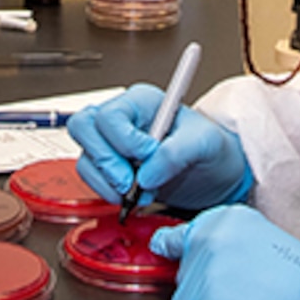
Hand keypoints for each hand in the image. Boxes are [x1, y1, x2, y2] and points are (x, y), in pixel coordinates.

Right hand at [67, 83, 252, 209]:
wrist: (215, 174)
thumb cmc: (211, 148)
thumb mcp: (205, 143)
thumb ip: (177, 153)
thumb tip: (147, 173)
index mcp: (142, 102)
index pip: (111, 114)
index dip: (124, 139)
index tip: (148, 155)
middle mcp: (123, 119)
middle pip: (84, 127)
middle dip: (105, 160)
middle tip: (129, 180)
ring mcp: (113, 143)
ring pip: (84, 156)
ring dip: (106, 181)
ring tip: (135, 192)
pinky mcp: (111, 168)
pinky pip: (91, 177)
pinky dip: (106, 192)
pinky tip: (130, 197)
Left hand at [151, 205, 299, 299]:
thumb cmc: (299, 280)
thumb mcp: (264, 241)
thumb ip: (226, 242)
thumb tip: (178, 247)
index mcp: (228, 218)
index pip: (183, 233)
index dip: (179, 248)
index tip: (166, 248)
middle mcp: (210, 236)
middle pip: (184, 269)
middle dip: (205, 285)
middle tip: (243, 291)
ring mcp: (201, 268)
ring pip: (184, 296)